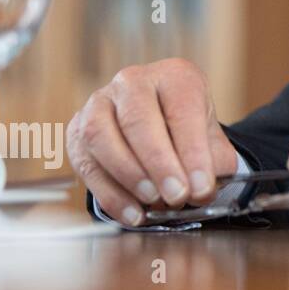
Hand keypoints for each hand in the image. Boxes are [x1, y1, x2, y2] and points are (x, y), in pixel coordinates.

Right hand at [66, 59, 239, 225]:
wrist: (159, 127)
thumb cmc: (187, 132)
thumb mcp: (211, 140)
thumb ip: (212, 164)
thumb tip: (201, 190)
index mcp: (174, 76)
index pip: (182, 110)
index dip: (193, 152)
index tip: (201, 187)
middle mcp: (133, 82)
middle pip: (138, 120)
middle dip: (159, 164)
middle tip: (177, 196)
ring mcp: (99, 103)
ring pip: (101, 135)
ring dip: (128, 175)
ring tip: (154, 202)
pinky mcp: (76, 131)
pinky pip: (85, 163)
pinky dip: (109, 194)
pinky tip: (133, 213)